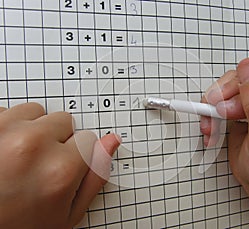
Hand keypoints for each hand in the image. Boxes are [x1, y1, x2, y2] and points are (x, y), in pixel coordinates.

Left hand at [0, 103, 120, 228]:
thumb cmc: (17, 226)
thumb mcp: (66, 215)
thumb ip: (95, 176)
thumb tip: (110, 143)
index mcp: (59, 170)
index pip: (89, 138)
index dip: (77, 155)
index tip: (63, 168)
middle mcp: (32, 145)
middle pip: (64, 121)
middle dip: (57, 140)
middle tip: (40, 166)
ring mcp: (4, 131)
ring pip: (37, 112)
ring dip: (33, 131)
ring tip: (19, 159)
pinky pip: (9, 112)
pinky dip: (9, 128)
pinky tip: (4, 151)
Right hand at [200, 44, 248, 227]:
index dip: (246, 81)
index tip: (233, 108)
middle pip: (246, 70)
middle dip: (227, 91)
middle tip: (224, 115)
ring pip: (230, 83)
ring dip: (214, 103)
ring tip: (213, 125)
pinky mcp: (242, 111)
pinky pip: (220, 99)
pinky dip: (210, 112)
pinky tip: (212, 127)